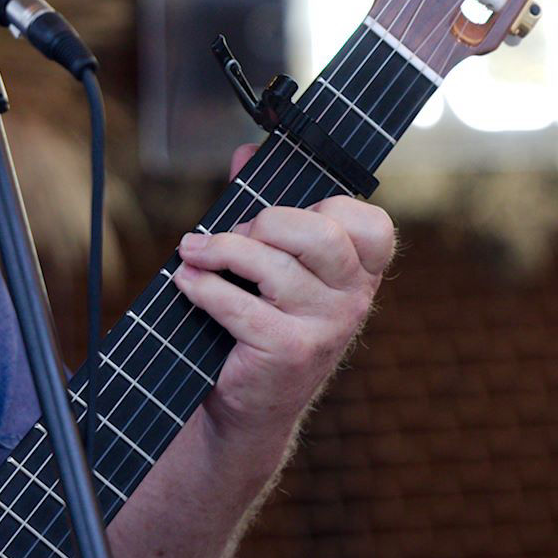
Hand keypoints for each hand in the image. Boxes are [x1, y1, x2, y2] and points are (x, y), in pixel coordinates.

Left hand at [170, 143, 394, 441]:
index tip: (286, 217)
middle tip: (233, 234)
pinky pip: (240, 305)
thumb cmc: (263, 322)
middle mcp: (354, 299)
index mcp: (361, 273)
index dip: (329, 207)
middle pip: (319, 234)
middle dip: (266, 222)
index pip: (371, 224)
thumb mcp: (273, 265)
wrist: (251, 405)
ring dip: (221, 251)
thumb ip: (265, 207)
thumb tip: (247, 152)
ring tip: (192, 253)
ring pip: (273, 266)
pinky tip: (186, 282)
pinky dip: (205, 288)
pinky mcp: (289, 351)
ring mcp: (326, 328)